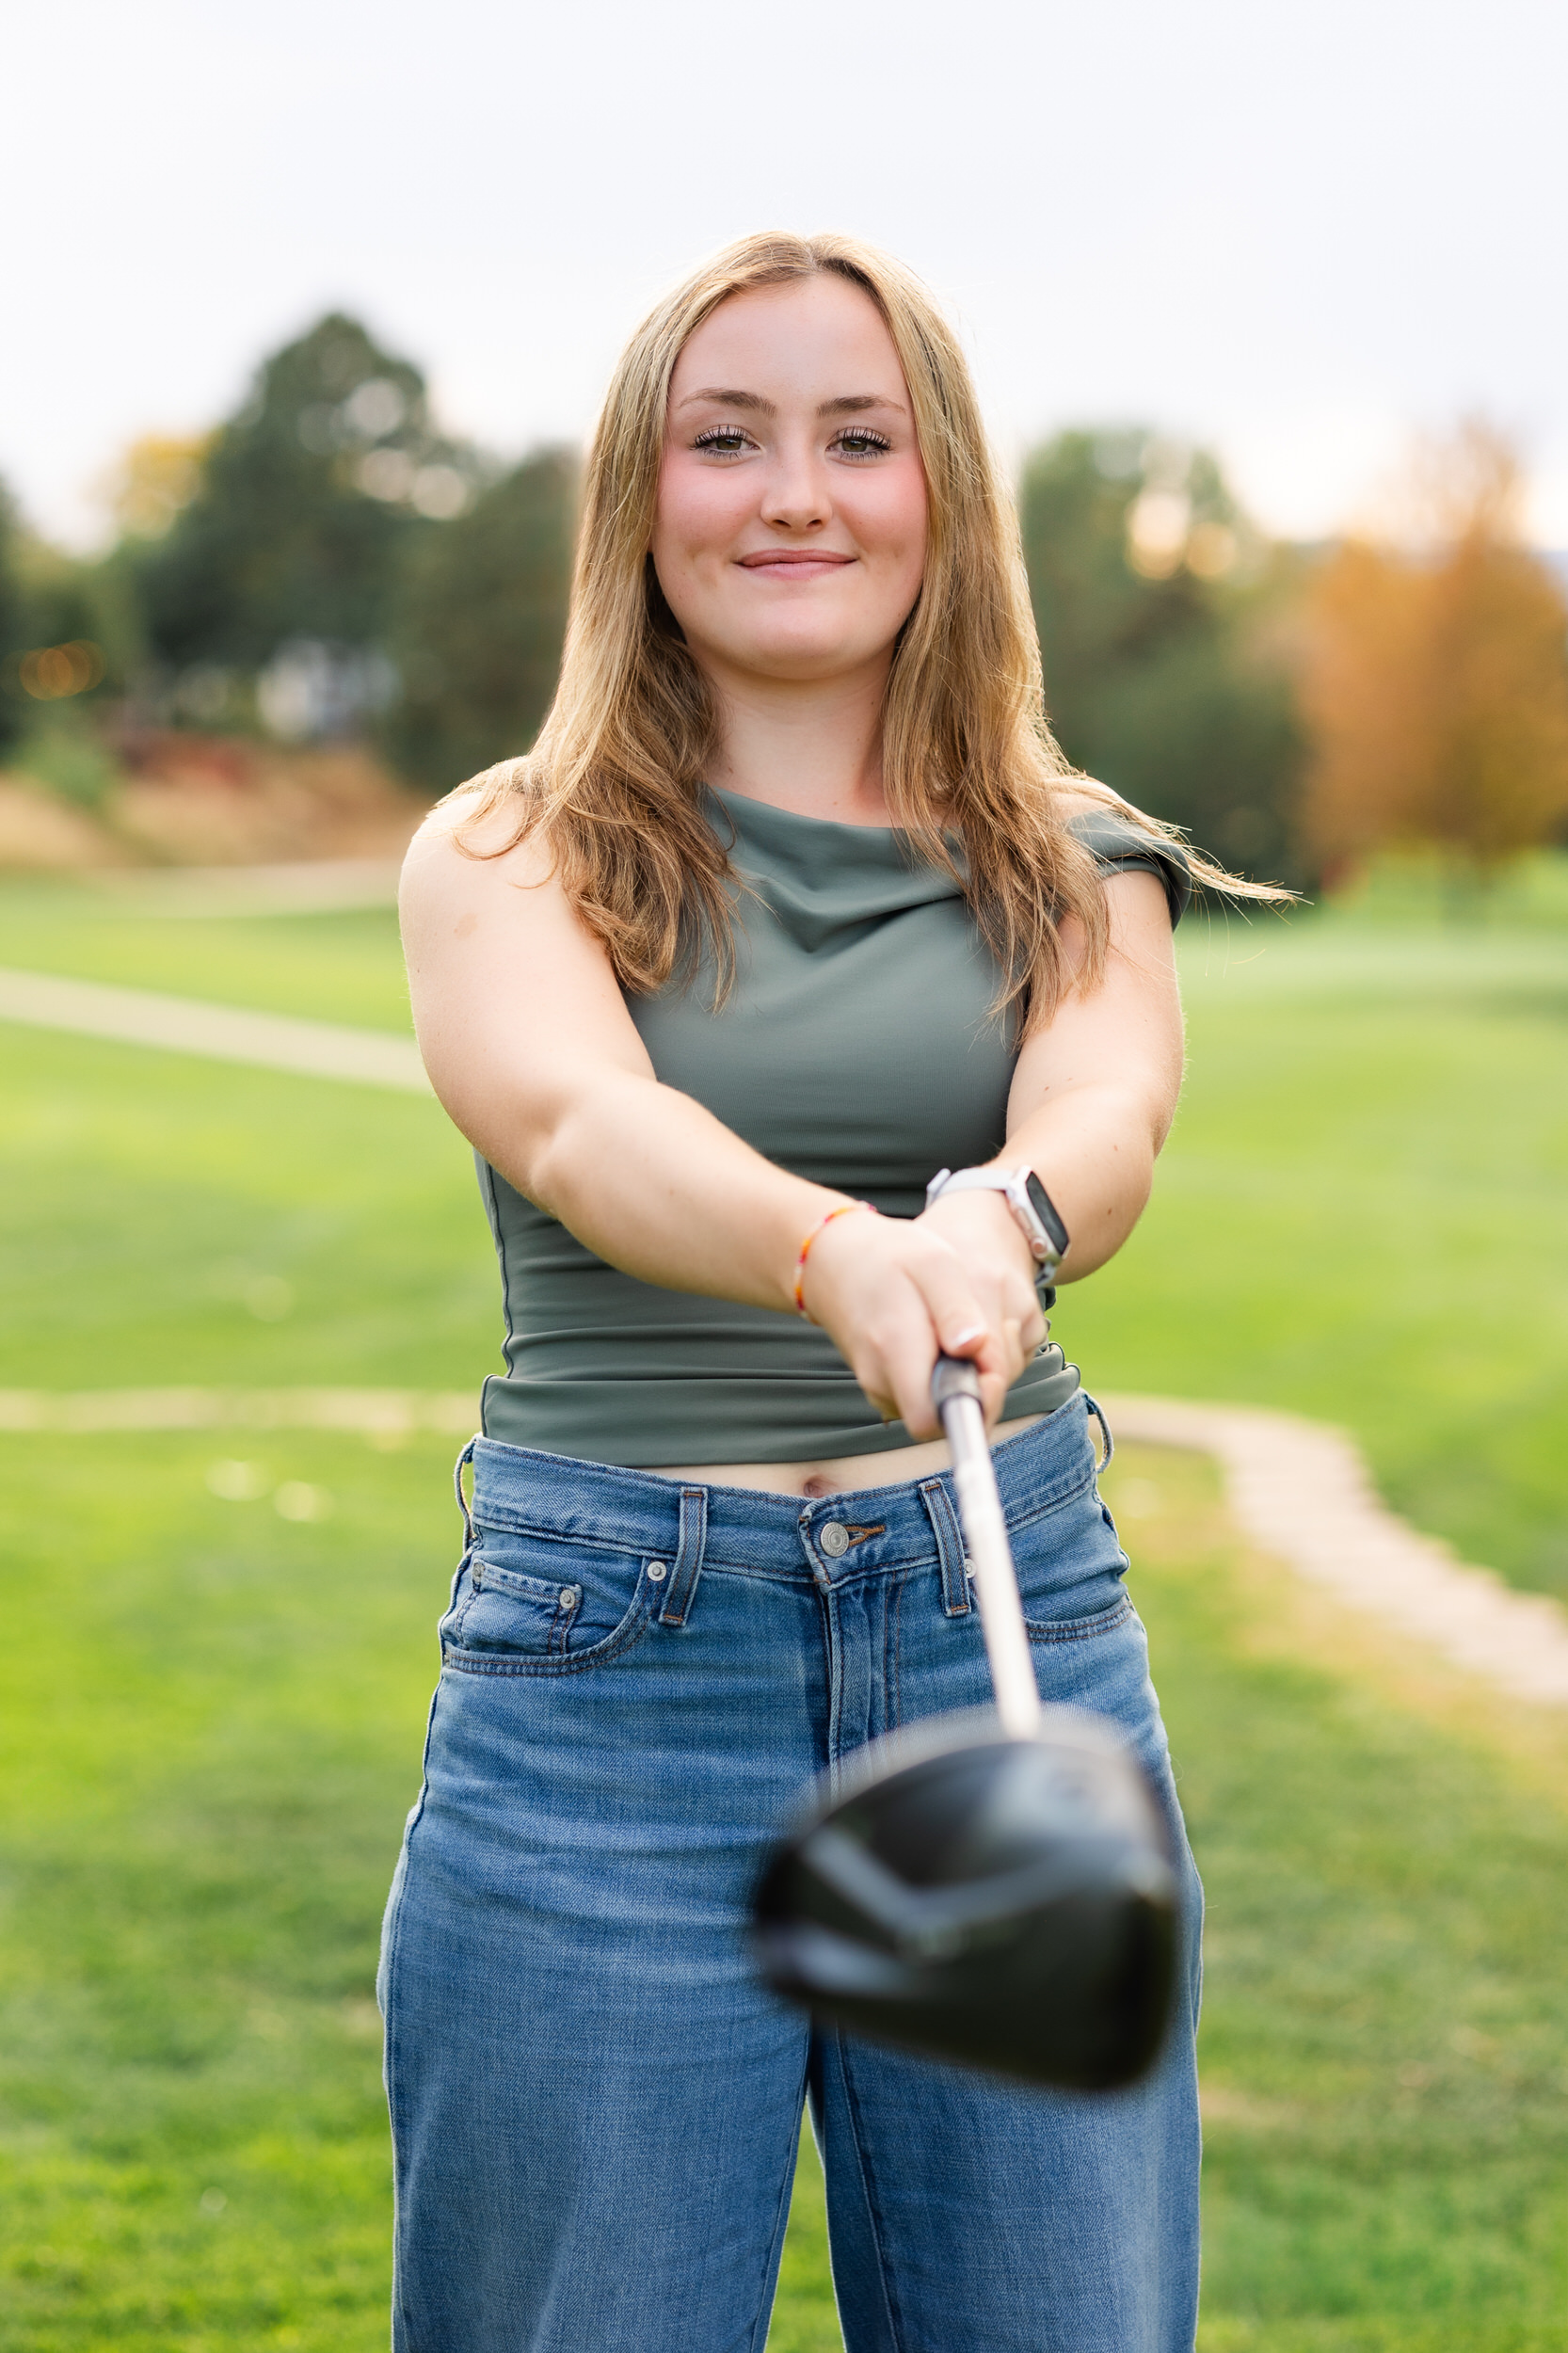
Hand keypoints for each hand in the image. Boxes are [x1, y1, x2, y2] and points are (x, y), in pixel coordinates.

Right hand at [799, 1192, 1043, 1439]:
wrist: (839, 1264)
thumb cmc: (891, 1259)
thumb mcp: (933, 1263)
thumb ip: (955, 1308)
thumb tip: (973, 1348)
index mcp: (895, 1347)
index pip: (936, 1416)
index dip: (978, 1399)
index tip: (992, 1357)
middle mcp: (882, 1380)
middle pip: (945, 1420)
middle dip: (980, 1390)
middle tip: (988, 1340)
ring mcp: (880, 1389)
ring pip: (940, 1412)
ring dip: (967, 1384)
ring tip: (967, 1335)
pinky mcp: (886, 1390)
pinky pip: (929, 1402)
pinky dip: (949, 1381)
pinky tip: (950, 1345)